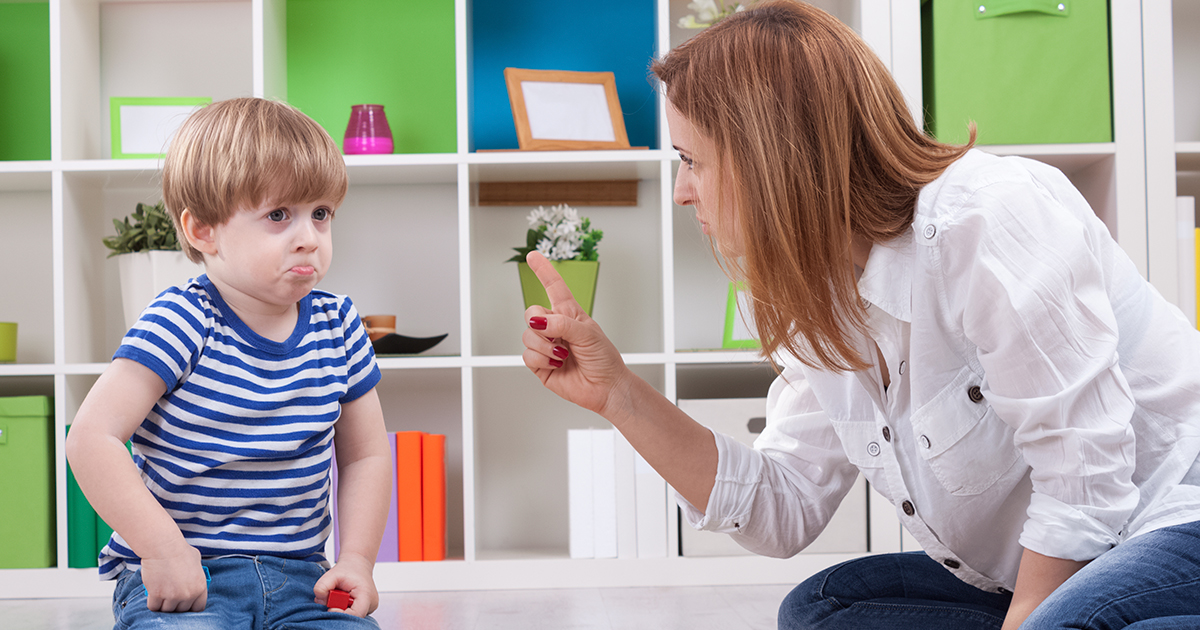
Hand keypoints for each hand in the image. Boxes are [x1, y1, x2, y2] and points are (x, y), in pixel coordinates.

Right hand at [140, 544, 206, 612]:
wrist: (163, 547)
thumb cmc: (180, 550)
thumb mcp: (197, 562)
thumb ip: (197, 574)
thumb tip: (194, 578)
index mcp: (200, 587)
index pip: (198, 608)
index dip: (190, 607)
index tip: (185, 605)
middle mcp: (188, 594)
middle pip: (181, 611)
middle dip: (176, 606)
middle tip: (171, 598)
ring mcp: (172, 596)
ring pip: (167, 611)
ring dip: (164, 605)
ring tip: (162, 595)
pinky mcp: (157, 595)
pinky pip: (154, 607)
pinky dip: (153, 603)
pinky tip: (153, 596)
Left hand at [314, 552, 377, 616]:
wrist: (357, 564)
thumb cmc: (349, 569)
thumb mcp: (332, 573)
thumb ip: (322, 586)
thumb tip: (319, 600)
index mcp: (366, 595)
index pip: (356, 614)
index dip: (340, 613)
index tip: (330, 607)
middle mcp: (370, 604)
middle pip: (352, 616)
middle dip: (339, 609)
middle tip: (335, 595)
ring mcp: (369, 608)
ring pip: (351, 616)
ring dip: (341, 608)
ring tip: (341, 595)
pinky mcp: (365, 609)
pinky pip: (352, 614)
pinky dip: (344, 608)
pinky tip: (344, 599)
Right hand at [521, 251, 631, 416]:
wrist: (605, 388)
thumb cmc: (604, 359)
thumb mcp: (588, 334)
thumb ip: (562, 324)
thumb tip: (537, 322)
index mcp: (569, 314)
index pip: (553, 286)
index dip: (543, 270)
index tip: (533, 255)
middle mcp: (555, 327)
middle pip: (531, 312)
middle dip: (539, 323)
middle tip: (558, 336)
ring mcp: (546, 346)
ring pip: (527, 335)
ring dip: (544, 346)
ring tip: (562, 355)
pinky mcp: (539, 364)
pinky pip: (527, 355)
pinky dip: (541, 359)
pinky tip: (557, 363)